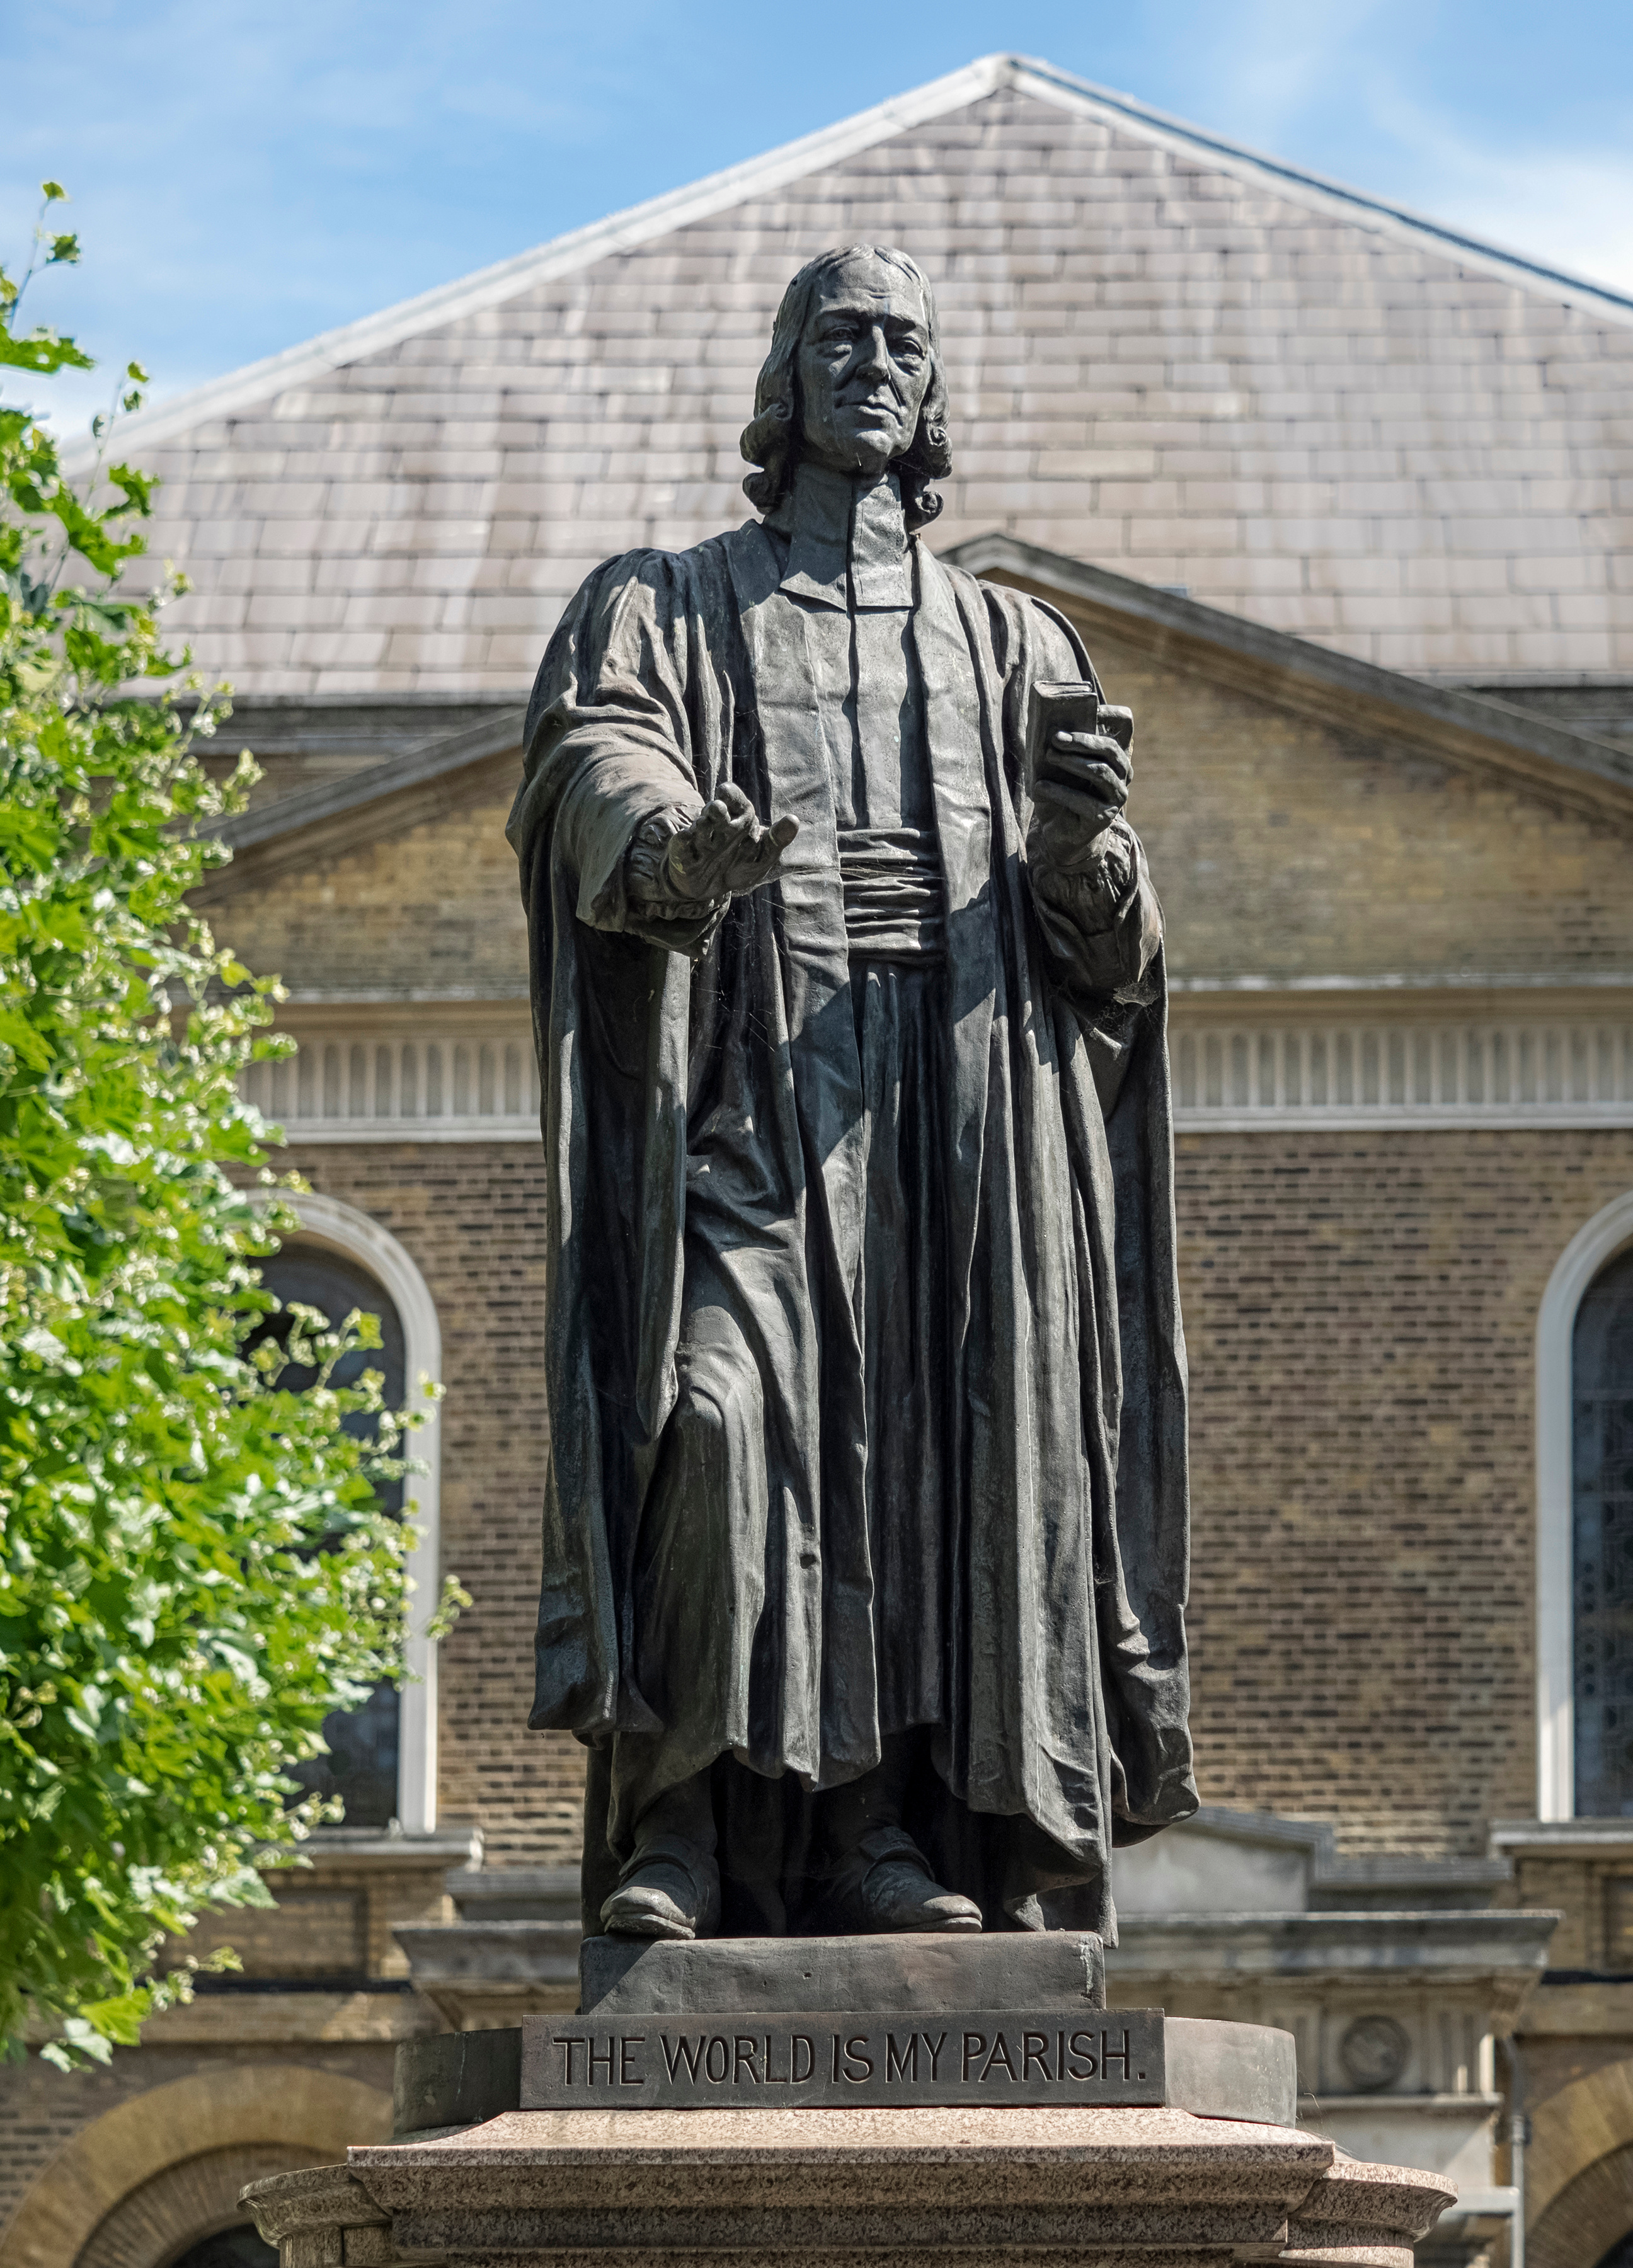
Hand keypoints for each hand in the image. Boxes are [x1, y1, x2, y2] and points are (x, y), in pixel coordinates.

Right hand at [662, 782, 798, 903]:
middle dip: (716, 810)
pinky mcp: (683, 853)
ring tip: (704, 827)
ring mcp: (699, 838)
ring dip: (702, 826)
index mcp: (738, 817)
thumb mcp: (764, 855)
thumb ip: (777, 839)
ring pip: (700, 828)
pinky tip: (685, 837)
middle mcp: (717, 823)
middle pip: (715, 811)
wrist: (712, 887)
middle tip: (717, 808)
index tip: (725, 791)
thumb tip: (794, 820)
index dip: (730, 795)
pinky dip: (683, 842)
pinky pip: (682, 845)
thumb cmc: (741, 865)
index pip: (733, 799)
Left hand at [1030, 705, 1132, 870]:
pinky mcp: (1104, 817)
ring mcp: (1116, 796)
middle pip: (1110, 749)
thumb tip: (1045, 724)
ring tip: (1048, 756)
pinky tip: (1040, 787)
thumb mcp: (1060, 765)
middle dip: (1082, 740)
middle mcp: (1123, 774)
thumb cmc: (1061, 790)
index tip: (1091, 706)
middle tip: (1055, 737)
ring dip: (1072, 762)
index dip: (1111, 714)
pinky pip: (1083, 801)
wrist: (1061, 832)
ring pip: (1100, 772)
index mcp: (1114, 754)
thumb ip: (1060, 745)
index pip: (1125, 726)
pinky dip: (1059, 792)